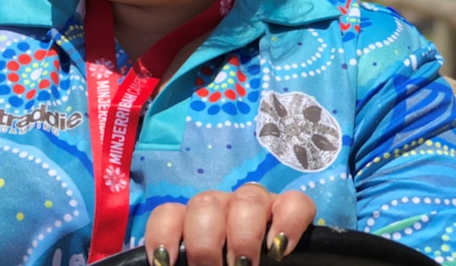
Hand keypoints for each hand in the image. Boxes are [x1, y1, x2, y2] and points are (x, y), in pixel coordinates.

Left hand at [144, 184, 315, 265]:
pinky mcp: (291, 210)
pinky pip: (294, 202)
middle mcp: (222, 208)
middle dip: (205, 243)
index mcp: (193, 223)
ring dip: (243, 235)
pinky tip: (279, 249)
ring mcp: (258, 206)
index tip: (164, 263)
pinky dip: (288, 223)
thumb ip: (186, 263)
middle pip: (206, 203)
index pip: (169, 213)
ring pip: (247, 198)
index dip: (162, 234)